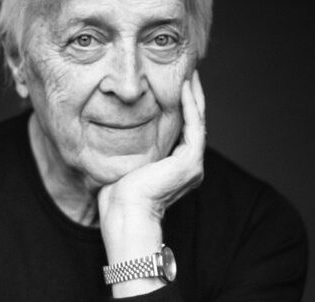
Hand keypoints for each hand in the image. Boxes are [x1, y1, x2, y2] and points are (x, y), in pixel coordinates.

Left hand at [97, 70, 205, 297]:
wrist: (124, 214)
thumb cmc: (118, 198)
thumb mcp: (125, 165)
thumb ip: (132, 150)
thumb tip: (115, 132)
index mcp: (176, 170)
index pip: (183, 132)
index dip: (182, 108)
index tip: (176, 87)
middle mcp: (189, 167)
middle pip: (195, 124)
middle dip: (192, 99)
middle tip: (189, 74)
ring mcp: (192, 165)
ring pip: (198, 123)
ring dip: (195, 98)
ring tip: (191, 75)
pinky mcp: (190, 162)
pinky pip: (195, 127)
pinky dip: (191, 106)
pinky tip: (186, 88)